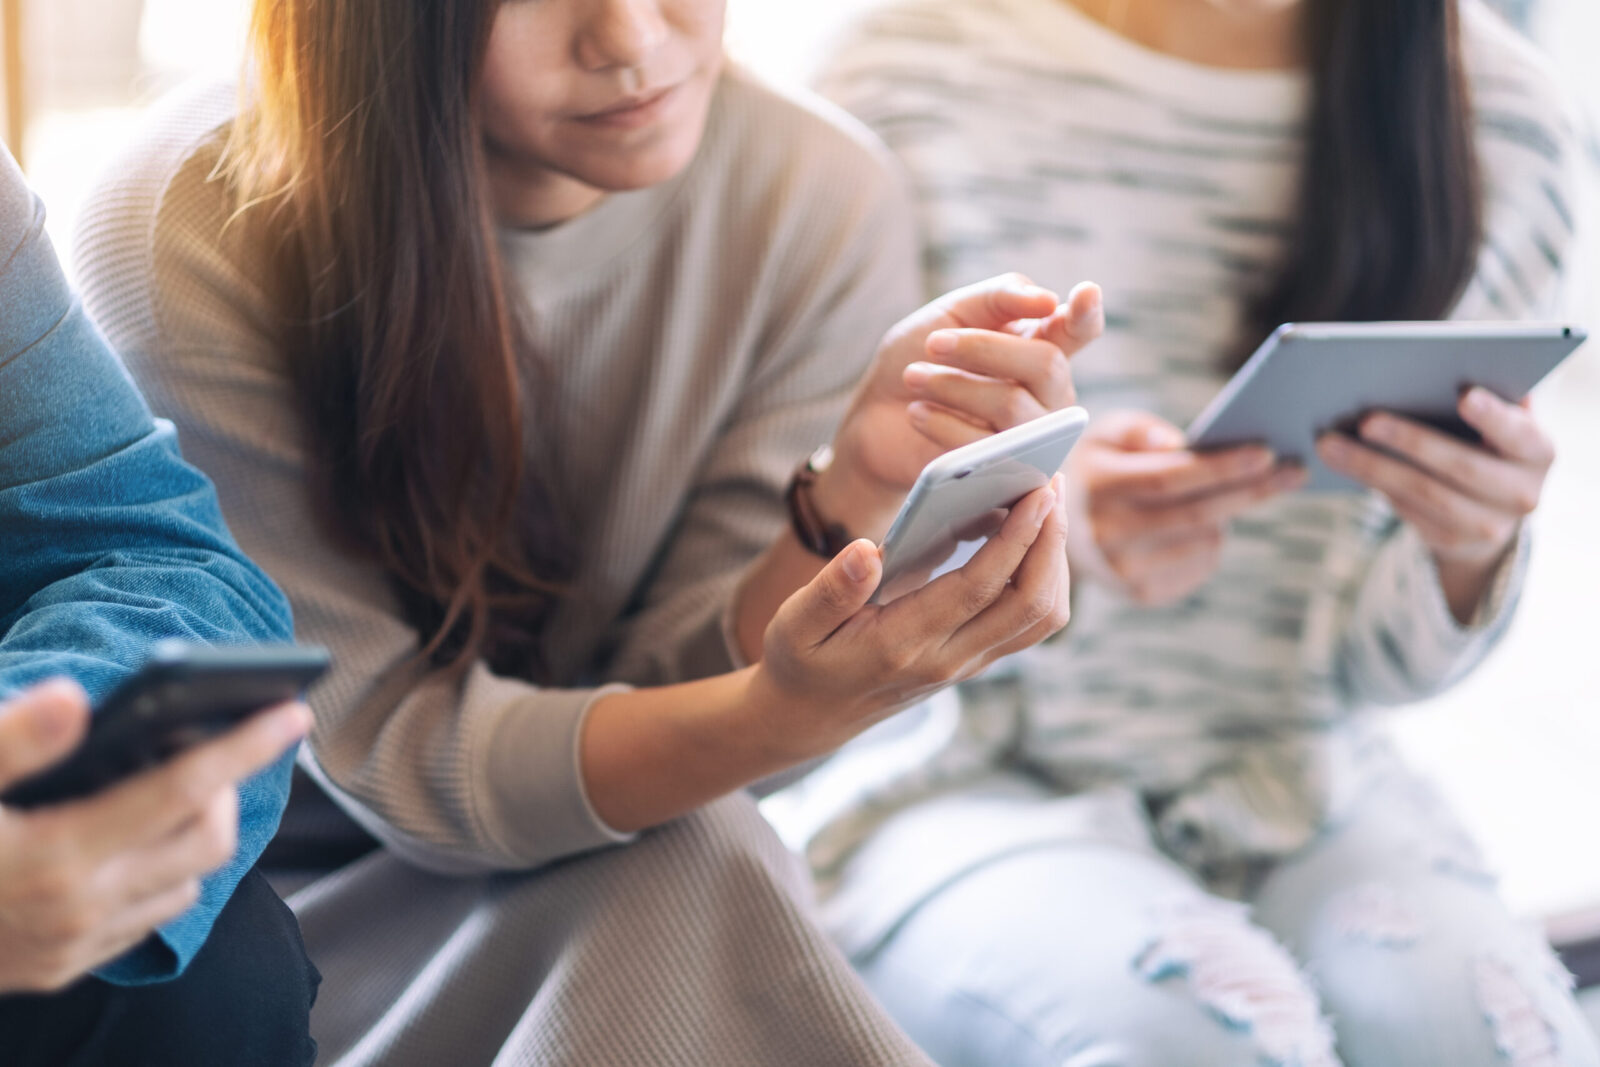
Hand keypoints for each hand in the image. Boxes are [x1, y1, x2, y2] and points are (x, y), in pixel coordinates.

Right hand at [0, 680, 309, 992]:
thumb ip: (13, 742)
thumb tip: (77, 697)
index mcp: (56, 857)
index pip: (184, 789)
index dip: (245, 746)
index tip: (293, 710)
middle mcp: (78, 910)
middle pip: (207, 839)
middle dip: (227, 785)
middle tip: (206, 737)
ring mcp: (71, 946)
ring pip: (187, 883)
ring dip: (200, 831)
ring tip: (178, 780)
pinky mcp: (58, 968)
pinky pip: (148, 918)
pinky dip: (165, 872)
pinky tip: (138, 838)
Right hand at [753, 475, 1070, 760]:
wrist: (812, 716)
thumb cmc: (802, 660)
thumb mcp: (795, 624)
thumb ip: (831, 591)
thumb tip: (866, 550)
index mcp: (903, 644)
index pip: (979, 590)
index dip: (1016, 540)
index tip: (1036, 493)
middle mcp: (948, 659)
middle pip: (1030, 605)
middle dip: (1050, 541)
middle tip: (1051, 484)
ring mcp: (968, 663)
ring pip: (1041, 618)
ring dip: (1054, 561)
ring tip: (1046, 505)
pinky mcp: (975, 658)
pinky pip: (1030, 622)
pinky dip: (1043, 577)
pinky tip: (1029, 538)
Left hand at [818, 274, 1102, 537]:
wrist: (875, 417)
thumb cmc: (918, 357)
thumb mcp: (952, 313)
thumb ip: (999, 297)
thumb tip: (1048, 299)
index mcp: (1042, 346)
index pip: (1079, 330)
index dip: (1087, 314)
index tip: (1086, 293)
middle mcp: (1048, 393)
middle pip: (1046, 365)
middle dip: (985, 348)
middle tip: (932, 343)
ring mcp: (1033, 436)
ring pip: (1013, 406)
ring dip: (954, 386)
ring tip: (913, 377)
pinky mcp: (1006, 473)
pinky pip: (988, 447)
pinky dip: (945, 422)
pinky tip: (917, 412)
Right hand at [1067, 411, 1305, 605]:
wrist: (1065, 529)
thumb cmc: (1101, 468)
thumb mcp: (1107, 434)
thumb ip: (1141, 430)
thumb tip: (1180, 445)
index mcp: (1095, 487)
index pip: (1167, 478)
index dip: (1220, 467)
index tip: (1266, 451)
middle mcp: (1103, 534)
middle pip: (1195, 514)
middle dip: (1250, 490)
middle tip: (1293, 470)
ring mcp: (1121, 570)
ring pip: (1204, 540)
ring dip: (1229, 514)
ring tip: (1233, 492)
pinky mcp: (1141, 593)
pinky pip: (1202, 565)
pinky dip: (1214, 540)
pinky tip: (1205, 524)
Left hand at [1317, 387, 1553, 622]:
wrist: (1492, 510)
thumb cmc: (1489, 444)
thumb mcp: (1500, 424)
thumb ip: (1486, 400)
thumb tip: (1439, 368)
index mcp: (1538, 452)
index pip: (1519, 433)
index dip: (1493, 417)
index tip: (1463, 396)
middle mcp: (1521, 493)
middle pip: (1459, 466)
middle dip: (1410, 441)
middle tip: (1366, 420)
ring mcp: (1486, 525)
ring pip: (1422, 493)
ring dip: (1371, 466)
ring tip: (1330, 443)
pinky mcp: (1448, 542)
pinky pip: (1405, 509)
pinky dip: (1371, 483)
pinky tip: (1341, 463)